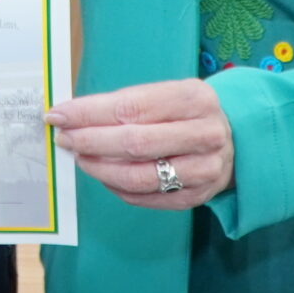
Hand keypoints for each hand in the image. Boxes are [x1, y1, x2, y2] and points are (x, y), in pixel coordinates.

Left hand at [44, 78, 234, 208]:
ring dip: (100, 168)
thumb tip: (71, 115)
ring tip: (80, 157)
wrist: (235, 140)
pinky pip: (146, 197)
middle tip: (64, 139)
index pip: (131, 107)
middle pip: (135, 143)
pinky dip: (117, 187)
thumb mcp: (164, 95)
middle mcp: (205, 133)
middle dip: (90, 141)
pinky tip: (103, 174)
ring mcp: (205, 169)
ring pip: (139, 176)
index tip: (58, 115)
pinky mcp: (198, 196)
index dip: (89, 113)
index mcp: (194, 98)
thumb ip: (125, 104)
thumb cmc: (185, 113)